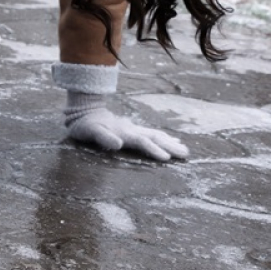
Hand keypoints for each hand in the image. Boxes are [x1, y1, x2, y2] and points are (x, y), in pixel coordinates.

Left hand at [65, 92, 187, 160]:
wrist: (85, 111)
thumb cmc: (85, 126)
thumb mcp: (90, 132)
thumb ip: (103, 137)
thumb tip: (119, 143)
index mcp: (124, 132)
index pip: (142, 141)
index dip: (154, 149)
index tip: (166, 158)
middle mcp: (132, 130)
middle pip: (155, 137)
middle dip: (170, 146)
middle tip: (185, 154)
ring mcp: (134, 129)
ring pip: (156, 135)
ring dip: (171, 142)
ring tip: (185, 150)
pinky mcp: (134, 130)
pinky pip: (153, 134)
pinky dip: (165, 138)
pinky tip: (173, 140)